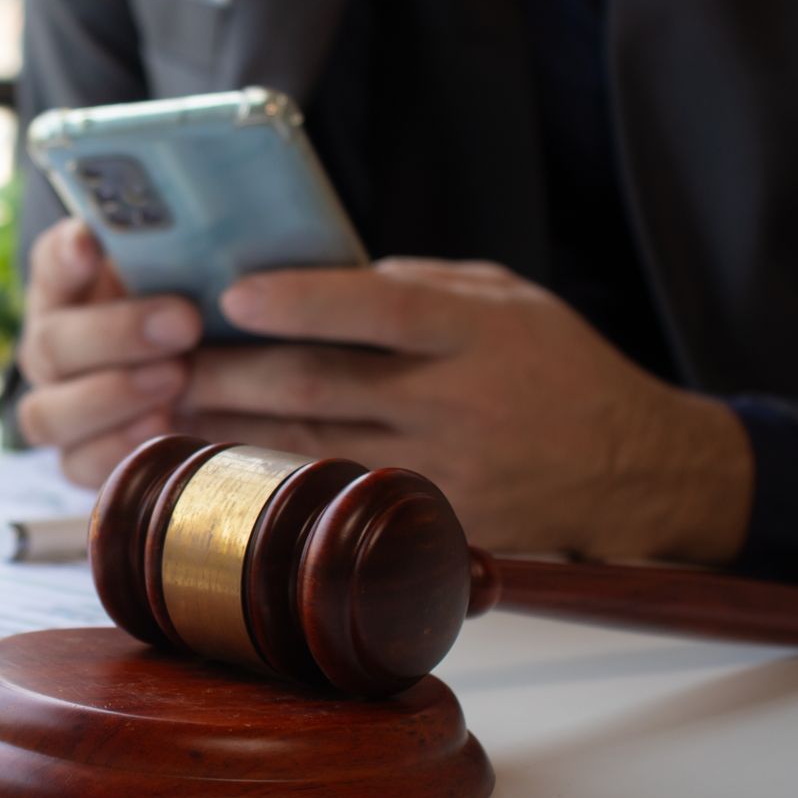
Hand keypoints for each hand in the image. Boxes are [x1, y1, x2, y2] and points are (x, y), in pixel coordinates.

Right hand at [15, 219, 201, 484]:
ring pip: (49, 412)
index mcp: (69, 291)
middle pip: (50, 344)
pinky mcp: (80, 458)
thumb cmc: (207, 314)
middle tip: (183, 322)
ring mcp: (58, 407)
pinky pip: (79, 463)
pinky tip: (162, 429)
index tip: (92, 241)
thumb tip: (217, 227)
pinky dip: (117, 449)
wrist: (220, 377)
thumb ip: (189, 258)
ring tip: (174, 380)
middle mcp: (52, 349)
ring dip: (111, 396)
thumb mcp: (202, 277)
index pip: (52, 263)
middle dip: (116, 333)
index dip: (66, 255)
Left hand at [176, 258, 753, 564]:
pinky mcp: (431, 521)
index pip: (379, 309)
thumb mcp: (501, 297)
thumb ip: (413, 284)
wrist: (633, 468)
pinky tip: (225, 466)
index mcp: (474, 332)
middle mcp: (455, 403)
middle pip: (321, 385)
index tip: (233, 292)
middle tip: (165, 354)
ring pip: (312, 448)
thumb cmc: (556, 365)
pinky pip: (336, 498)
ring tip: (171, 406)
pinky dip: (275, 481)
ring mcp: (441, 470)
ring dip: (232, 429)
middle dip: (232, 371)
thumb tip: (312, 276)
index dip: (302, 300)